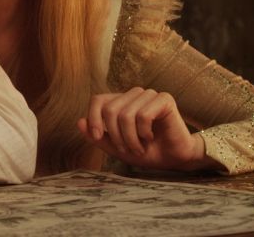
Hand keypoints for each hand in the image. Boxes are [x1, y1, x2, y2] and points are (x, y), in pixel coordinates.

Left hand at [77, 87, 210, 171]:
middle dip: (115, 135)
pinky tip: (151, 138)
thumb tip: (79, 122)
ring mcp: (149, 95)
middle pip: (110, 109)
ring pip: (126, 114)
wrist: (174, 159)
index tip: (97, 137)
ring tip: (140, 147)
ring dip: (130, 138)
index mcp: (121, 102)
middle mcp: (134, 95)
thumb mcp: (117, 147)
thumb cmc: (147, 151)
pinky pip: (143, 115)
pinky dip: (143, 133)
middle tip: (127, 149)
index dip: (94, 118)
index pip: (98, 100)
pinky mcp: (164, 99)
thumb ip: (98, 136)